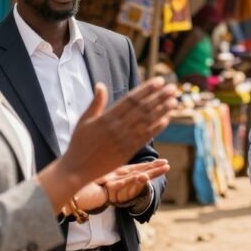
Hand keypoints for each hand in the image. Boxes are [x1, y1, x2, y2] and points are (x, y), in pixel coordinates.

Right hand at [38, 78, 176, 210]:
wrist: (77, 169)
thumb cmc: (79, 144)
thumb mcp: (84, 121)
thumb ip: (95, 103)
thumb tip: (100, 84)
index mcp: (106, 118)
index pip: (131, 100)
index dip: (146, 89)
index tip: (158, 81)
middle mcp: (117, 128)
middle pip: (142, 109)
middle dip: (159, 97)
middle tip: (172, 88)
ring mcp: (123, 140)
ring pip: (147, 122)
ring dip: (162, 110)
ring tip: (174, 100)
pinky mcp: (127, 152)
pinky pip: (145, 138)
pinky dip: (157, 128)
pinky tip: (167, 119)